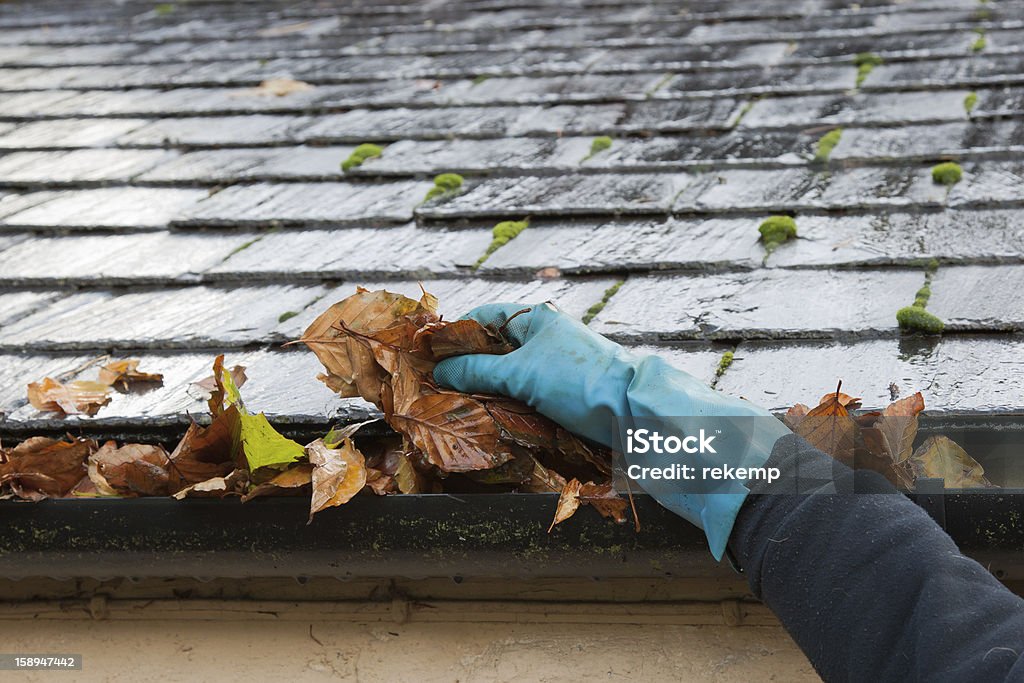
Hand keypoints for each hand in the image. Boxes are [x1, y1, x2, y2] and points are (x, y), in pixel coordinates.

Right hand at [434, 302, 790, 559]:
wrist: (636, 413)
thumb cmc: (578, 382)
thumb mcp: (521, 374)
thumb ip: (477, 371)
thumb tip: (438, 372)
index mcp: (536, 318)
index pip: (484, 317)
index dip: (454, 334)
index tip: (427, 355)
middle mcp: (546, 336)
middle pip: (494, 346)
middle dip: (467, 365)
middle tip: (436, 387)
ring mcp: (556, 365)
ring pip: (509, 374)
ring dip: (486, 389)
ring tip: (458, 406)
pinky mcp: (565, 392)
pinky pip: (526, 394)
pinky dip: (507, 403)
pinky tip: (492, 418)